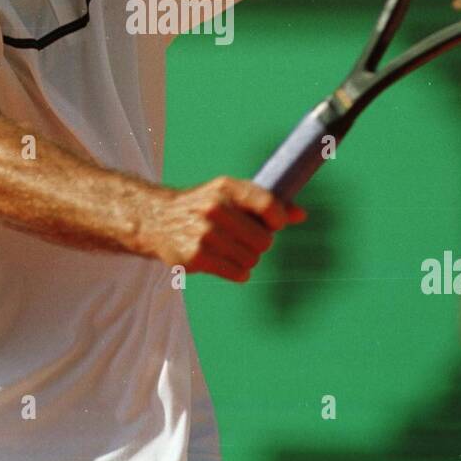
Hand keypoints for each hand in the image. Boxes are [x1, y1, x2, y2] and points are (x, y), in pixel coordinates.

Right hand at [143, 177, 305, 281]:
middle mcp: (214, 207)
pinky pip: (237, 273)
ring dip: (246, 259)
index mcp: (226, 188)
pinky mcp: (197, 256)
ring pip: (251, 259)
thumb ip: (266, 204)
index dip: (277, 219)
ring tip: (229, 249)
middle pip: (264, 240)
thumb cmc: (203, 207)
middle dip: (259, 244)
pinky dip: (237, 272)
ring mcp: (204, 233)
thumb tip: (301, 214)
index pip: (268, 204)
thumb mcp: (231, 196)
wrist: (158, 220)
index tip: (274, 224)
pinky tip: (225, 262)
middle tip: (243, 239)